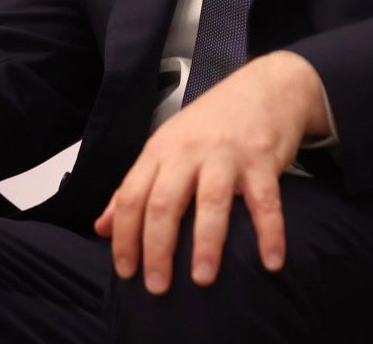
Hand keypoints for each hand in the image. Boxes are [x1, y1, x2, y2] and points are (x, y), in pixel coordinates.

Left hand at [96, 51, 328, 294]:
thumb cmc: (213, 123)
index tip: (126, 271)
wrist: (265, 86)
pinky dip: (270, 233)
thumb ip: (135, 187)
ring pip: (210, 202)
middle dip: (157, 249)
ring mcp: (227, 155)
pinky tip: (271, 261)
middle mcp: (189, 151)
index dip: (124, 236)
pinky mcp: (262, 160)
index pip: (131, 196)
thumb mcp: (166, 147)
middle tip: (157, 286)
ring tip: (203, 279)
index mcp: (160, 150)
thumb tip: (101, 227)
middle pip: (164, 202)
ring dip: (206, 244)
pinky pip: (266, 202)